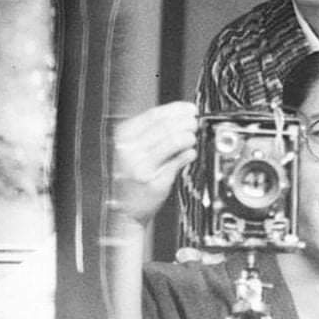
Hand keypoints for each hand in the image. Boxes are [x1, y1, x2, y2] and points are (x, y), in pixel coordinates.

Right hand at [111, 102, 197, 227]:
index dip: (176, 109)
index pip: (153, 115)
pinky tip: (190, 153)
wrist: (123, 210)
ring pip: (173, 142)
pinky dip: (187, 155)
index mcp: (123, 137)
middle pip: (165, 127)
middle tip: (194, 123)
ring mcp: (141, 166)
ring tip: (192, 138)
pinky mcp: (154, 181)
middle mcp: (129, 150)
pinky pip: (177, 162)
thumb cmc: (130, 177)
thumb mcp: (132, 149)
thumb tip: (179, 115)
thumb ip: (151, 132)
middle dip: (185, 122)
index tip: (189, 109)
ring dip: (188, 137)